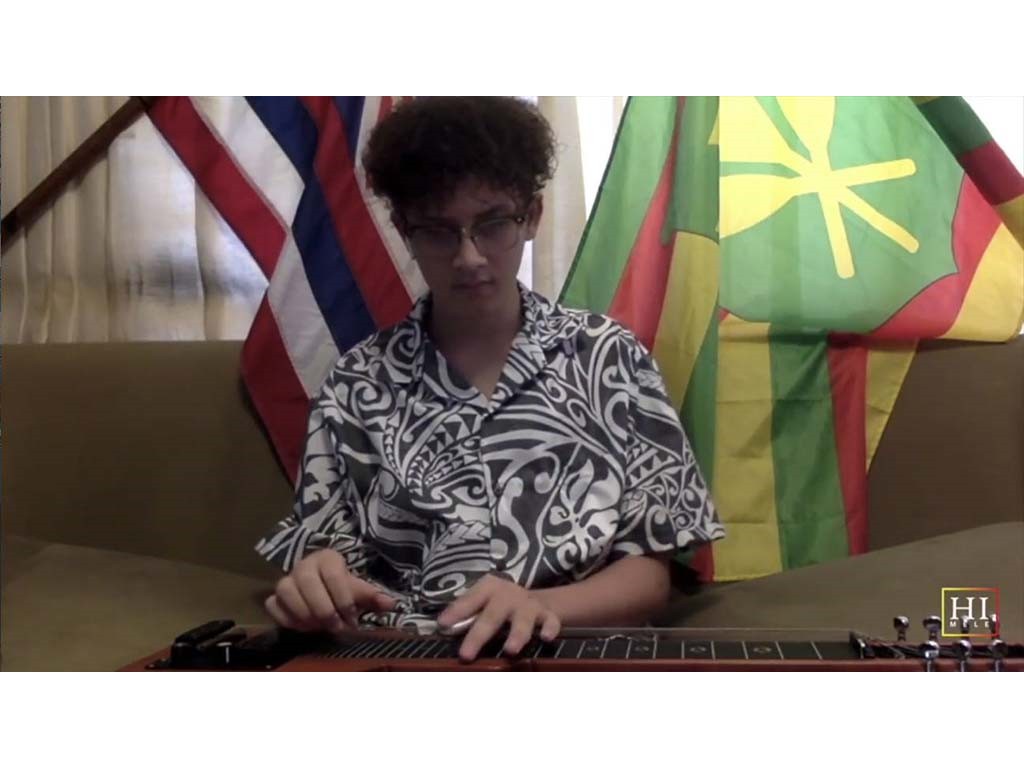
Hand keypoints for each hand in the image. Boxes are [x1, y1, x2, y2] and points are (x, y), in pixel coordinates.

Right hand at [264, 549, 395, 632]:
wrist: (322, 588)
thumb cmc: (342, 588)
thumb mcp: (358, 591)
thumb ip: (372, 597)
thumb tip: (390, 604)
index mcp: (327, 558)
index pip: (334, 576)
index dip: (344, 601)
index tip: (353, 620)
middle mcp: (303, 565)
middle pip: (308, 583)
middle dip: (324, 609)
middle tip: (336, 627)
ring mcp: (286, 579)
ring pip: (286, 591)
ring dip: (304, 614)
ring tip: (319, 627)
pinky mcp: (274, 595)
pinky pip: (273, 605)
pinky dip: (286, 618)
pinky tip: (303, 627)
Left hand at [438, 575, 560, 661]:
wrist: (536, 600)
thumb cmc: (500, 605)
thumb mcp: (484, 602)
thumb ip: (466, 615)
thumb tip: (442, 629)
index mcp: (488, 588)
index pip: (469, 600)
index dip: (456, 612)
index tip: (442, 625)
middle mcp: (508, 595)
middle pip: (492, 615)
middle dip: (478, 635)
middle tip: (466, 654)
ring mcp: (528, 605)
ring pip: (522, 620)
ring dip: (517, 634)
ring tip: (511, 650)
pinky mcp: (547, 614)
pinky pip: (551, 622)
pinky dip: (550, 629)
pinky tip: (546, 638)